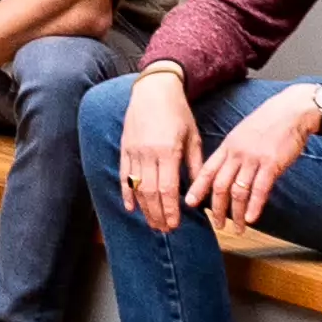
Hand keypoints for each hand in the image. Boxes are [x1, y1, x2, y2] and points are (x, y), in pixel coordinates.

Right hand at [113, 72, 209, 235]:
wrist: (154, 91)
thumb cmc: (177, 113)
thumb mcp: (192, 137)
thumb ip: (195, 165)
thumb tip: (198, 190)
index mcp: (168, 151)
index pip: (168, 189)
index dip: (171, 209)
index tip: (175, 224)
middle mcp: (148, 154)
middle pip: (151, 193)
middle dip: (158, 214)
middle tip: (164, 229)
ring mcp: (133, 152)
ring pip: (137, 188)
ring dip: (144, 208)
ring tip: (152, 222)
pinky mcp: (124, 149)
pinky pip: (123, 176)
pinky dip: (126, 194)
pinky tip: (131, 208)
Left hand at [193, 86, 321, 233]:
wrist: (292, 110)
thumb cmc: (268, 123)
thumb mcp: (242, 134)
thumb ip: (232, 153)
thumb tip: (225, 172)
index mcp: (227, 147)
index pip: (207, 171)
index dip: (197, 189)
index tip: (189, 204)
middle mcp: (237, 154)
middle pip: (220, 186)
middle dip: (217, 208)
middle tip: (217, 224)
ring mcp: (253, 159)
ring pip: (238, 191)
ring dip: (236, 213)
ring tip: (238, 228)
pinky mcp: (272, 163)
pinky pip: (260, 189)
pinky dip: (254, 206)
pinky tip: (252, 218)